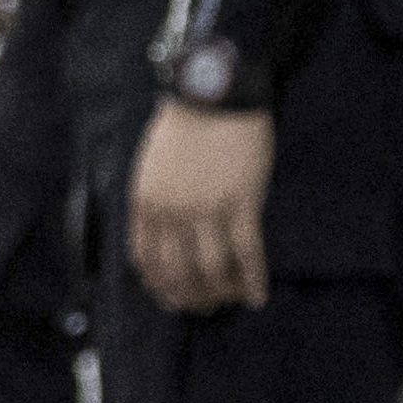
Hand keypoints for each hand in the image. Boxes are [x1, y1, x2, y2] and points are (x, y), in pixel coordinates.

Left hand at [126, 102, 275, 315]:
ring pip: (213, 268)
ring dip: (222, 292)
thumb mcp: (151, 168)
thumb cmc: (184, 128)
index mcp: (145, 203)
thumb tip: (162, 239)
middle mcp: (172, 212)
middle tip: (205, 307)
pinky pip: (247, 252)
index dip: (160, 286)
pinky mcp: (241, 202)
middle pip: (180, 271)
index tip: (172, 298)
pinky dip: (252, 279)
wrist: (212, 95)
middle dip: (192, 296)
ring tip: (231, 300)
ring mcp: (207, 209)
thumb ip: (154, 203)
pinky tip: (257, 295)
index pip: (147, 260)